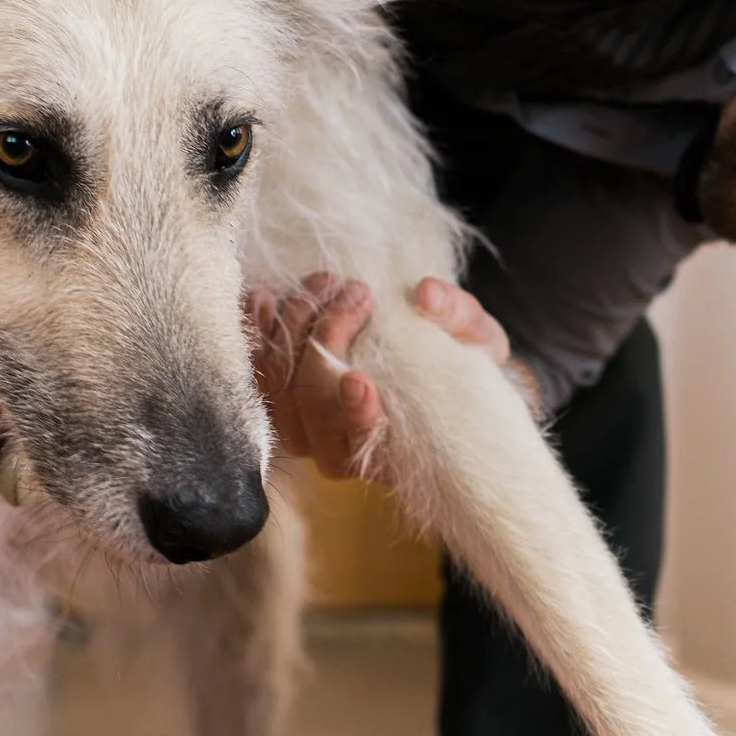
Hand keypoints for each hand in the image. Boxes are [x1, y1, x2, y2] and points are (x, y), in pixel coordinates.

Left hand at [249, 274, 532, 479]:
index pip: (360, 447)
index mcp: (392, 452)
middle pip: (312, 405)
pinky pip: (255, 373)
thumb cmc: (461, 365)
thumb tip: (428, 294)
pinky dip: (257, 334)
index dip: (355, 418)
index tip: (360, 380)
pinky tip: (266, 298)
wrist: (433, 369)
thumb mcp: (480, 344)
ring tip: (324, 283)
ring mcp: (304, 426)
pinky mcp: (283, 398)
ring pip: (279, 387)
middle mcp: (340, 448)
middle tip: (357, 293)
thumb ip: (461, 321)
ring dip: (294, 328)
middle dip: (327, 340)